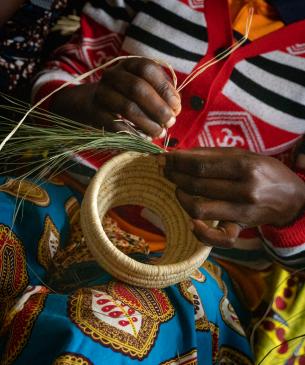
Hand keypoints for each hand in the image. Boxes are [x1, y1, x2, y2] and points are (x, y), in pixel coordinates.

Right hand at [51, 58, 180, 137]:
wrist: (90, 102)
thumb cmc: (126, 95)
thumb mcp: (142, 86)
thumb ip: (160, 93)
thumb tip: (175, 107)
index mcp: (128, 64)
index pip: (147, 70)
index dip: (164, 88)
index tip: (176, 107)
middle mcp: (113, 75)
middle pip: (138, 88)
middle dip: (158, 108)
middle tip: (170, 123)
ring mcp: (101, 93)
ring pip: (127, 108)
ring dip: (148, 123)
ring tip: (159, 133)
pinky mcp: (95, 113)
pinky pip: (116, 125)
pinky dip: (133, 134)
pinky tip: (144, 139)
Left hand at [160, 148, 304, 247]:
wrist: (292, 197)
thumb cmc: (264, 171)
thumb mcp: (243, 155)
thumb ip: (211, 154)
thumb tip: (179, 154)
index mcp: (244, 166)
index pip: (200, 165)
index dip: (177, 162)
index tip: (163, 158)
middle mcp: (244, 190)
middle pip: (196, 185)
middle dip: (174, 175)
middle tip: (165, 169)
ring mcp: (242, 212)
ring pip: (199, 209)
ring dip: (181, 198)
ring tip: (178, 188)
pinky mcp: (241, 228)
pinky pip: (218, 238)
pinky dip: (201, 233)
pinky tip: (192, 222)